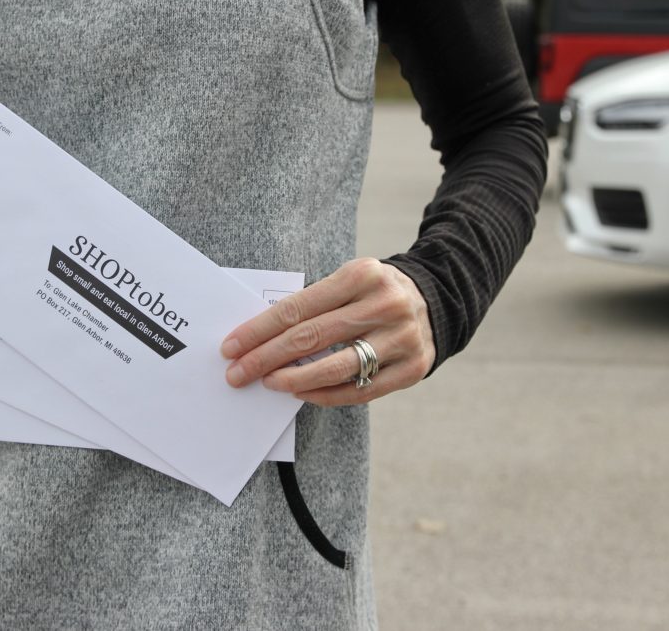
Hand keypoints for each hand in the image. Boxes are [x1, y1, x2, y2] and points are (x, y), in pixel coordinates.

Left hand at [221, 258, 435, 405]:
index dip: (259, 330)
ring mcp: (402, 338)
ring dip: (293, 379)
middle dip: (266, 357)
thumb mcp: (348, 280)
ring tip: (268, 383)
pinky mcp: (412, 369)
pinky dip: (325, 394)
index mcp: (362, 274)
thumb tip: (260, 338)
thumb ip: (313, 304)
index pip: (298, 307)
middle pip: (312, 337)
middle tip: (237, 373)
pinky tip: (301, 392)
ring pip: (336, 367)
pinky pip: (360, 390)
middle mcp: (384, 304)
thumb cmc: (373, 292)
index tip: (231, 346)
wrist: (436, 300)